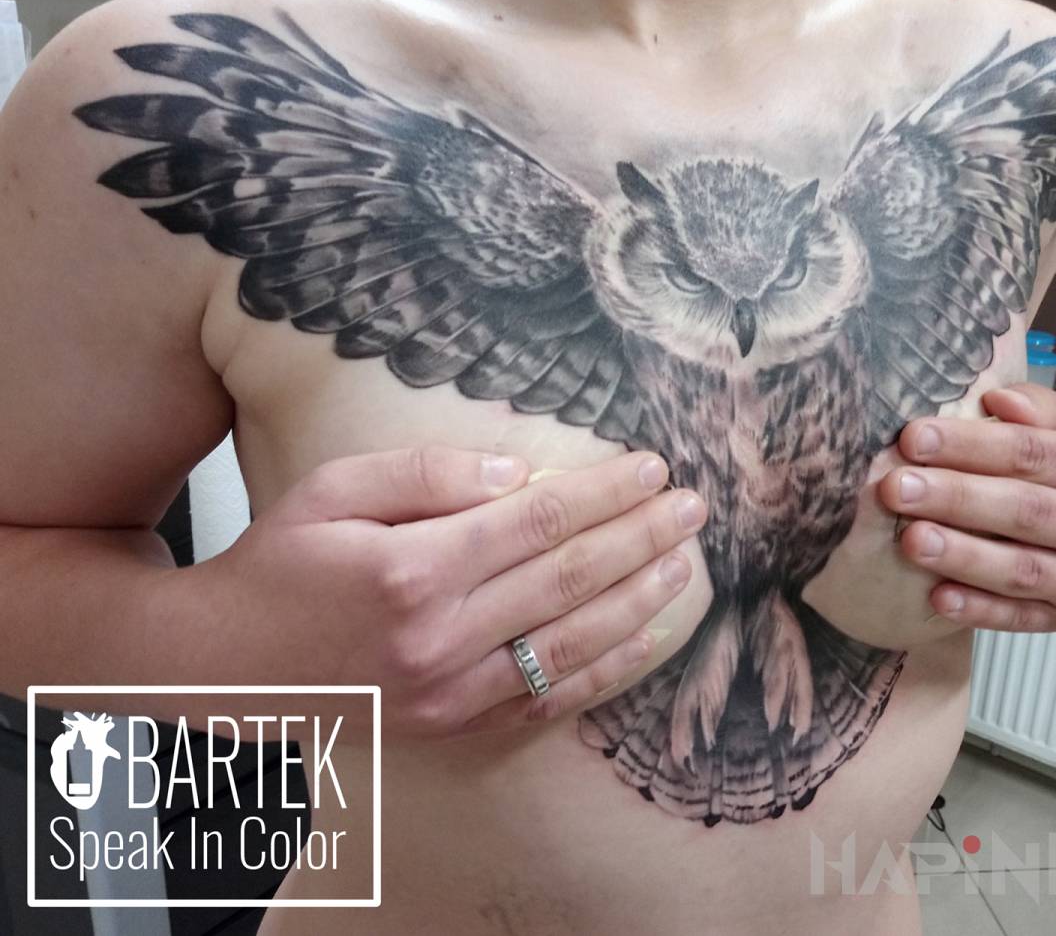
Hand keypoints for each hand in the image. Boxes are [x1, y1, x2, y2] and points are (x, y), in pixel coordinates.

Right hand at [173, 445, 706, 734]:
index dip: (604, 493)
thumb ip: (425, 475)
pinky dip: (605, 667)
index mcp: (413, 567)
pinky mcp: (452, 724)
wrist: (226, 662)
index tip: (652, 469)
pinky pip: (547, 697)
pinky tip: (645, 635)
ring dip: (639, 599)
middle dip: (640, 537)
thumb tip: (516, 473)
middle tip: (691, 509)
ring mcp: (450, 690)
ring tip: (684, 563)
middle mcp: (440, 635)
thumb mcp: (333, 490)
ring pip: (572, 640)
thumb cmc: (281, 561)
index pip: (537, 520)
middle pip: (569, 577)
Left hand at [878, 383, 1055, 632]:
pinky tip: (936, 596)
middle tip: (897, 488)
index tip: (913, 438)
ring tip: (911, 540)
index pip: (1037, 454)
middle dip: (957, 498)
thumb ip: (1037, 408)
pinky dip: (977, 609)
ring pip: (1024, 570)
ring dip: (963, 555)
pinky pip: (1018, 618)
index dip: (972, 445)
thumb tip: (999, 401)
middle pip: (1029, 511)